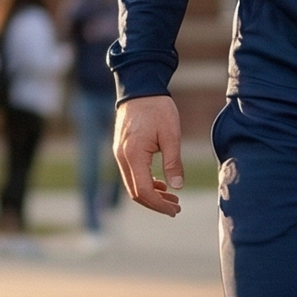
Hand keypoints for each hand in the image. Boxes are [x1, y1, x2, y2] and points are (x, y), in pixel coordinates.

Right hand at [113, 94, 184, 216]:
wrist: (139, 87)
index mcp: (133, 154)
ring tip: (171, 197)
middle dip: (155, 204)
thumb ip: (173, 162)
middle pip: (135, 192)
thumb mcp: (171, 135)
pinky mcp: (121, 149)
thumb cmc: (157, 108)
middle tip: (176, 207)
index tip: (175, 209)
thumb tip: (177, 187)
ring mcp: (119, 154)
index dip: (159, 205)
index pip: (144, 191)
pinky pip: (130, 174)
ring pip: (132, 185)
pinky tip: (160, 184)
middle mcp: (122, 157)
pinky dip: (144, 183)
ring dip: (150, 195)